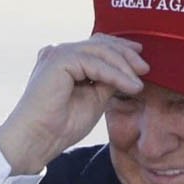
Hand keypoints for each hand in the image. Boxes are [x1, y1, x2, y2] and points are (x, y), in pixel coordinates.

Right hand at [0, 34, 148, 173]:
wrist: (38, 140)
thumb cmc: (61, 125)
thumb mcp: (94, 99)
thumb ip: (108, 82)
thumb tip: (129, 73)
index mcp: (64, 61)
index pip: (96, 46)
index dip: (120, 50)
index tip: (140, 61)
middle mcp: (59, 53)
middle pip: (99, 43)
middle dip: (125, 55)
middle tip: (145, 68)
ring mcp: (57, 54)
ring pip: (99, 51)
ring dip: (123, 67)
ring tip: (138, 84)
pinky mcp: (58, 60)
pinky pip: (93, 63)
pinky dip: (114, 74)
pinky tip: (129, 86)